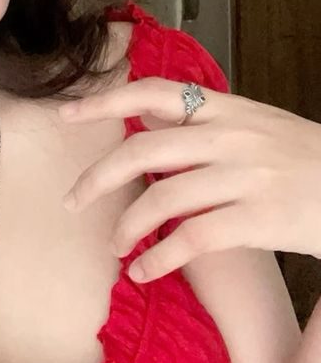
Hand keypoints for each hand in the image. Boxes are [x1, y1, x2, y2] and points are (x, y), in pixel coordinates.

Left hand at [59, 77, 320, 282]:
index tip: (66, 114)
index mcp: (228, 109)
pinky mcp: (259, 218)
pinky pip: (192, 239)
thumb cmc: (308, 161)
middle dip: (97, 178)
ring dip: (126, 226)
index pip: (155, 92)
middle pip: (143, 150)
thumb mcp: (259, 127)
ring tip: (115, 245)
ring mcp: (247, 177)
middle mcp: (232, 137)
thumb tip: (146, 128)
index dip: (104, 101)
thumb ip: (205, 125)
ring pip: (162, 197)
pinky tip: (144, 270)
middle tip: (73, 201)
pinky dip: (159, 258)